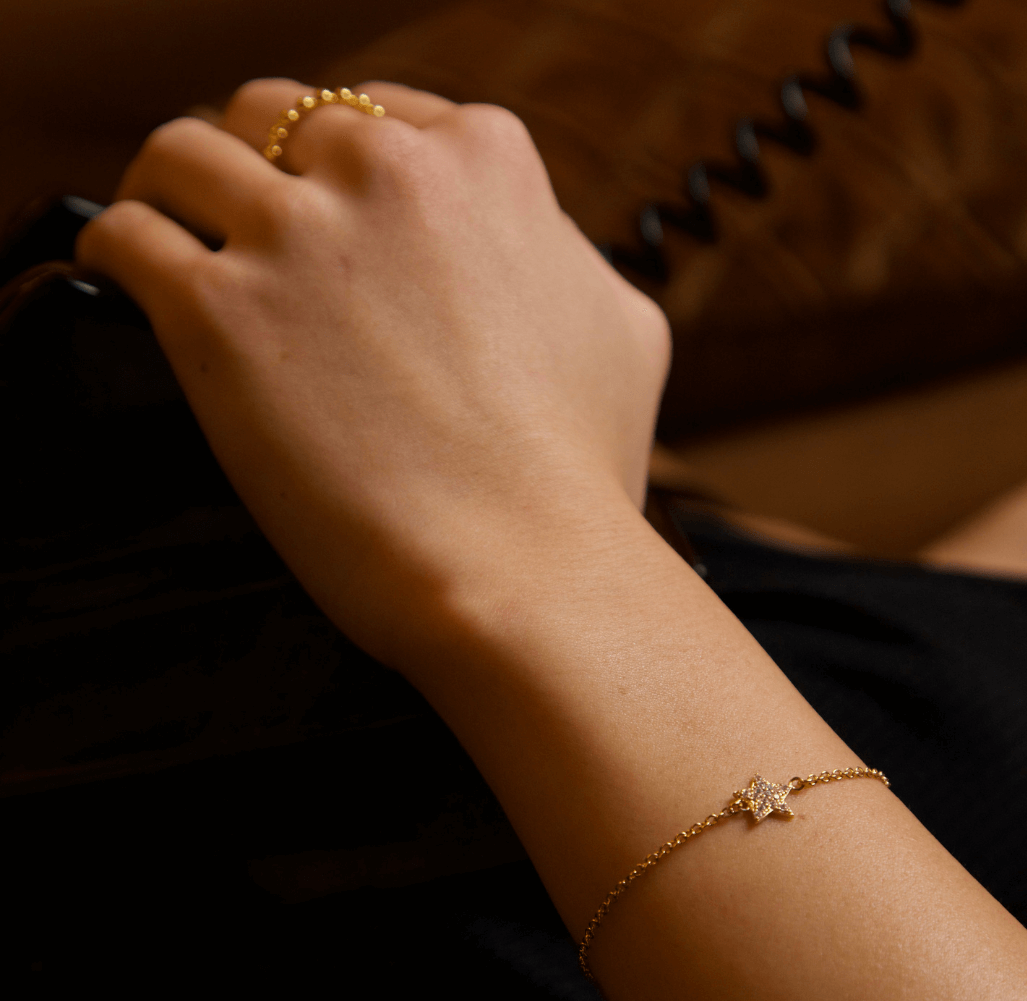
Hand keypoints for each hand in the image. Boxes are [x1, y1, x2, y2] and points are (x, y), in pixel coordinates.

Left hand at [75, 79, 669, 666]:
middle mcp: (389, 174)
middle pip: (273, 118)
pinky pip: (126, 234)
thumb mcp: (622, 332)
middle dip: (254, 167)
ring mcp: (299, 238)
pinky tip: (124, 276)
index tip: (317, 204)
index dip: (338, 165)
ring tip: (168, 236)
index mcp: (486, 163)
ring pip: (184, 154)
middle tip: (244, 229)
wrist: (525, 571)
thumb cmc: (579, 476)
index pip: (376, 114)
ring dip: (171, 191)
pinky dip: (114, 248)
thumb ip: (566, 260)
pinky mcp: (220, 314)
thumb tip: (544, 251)